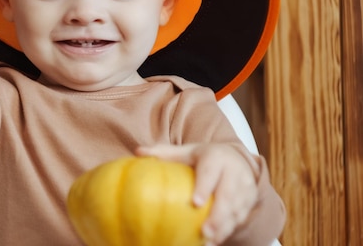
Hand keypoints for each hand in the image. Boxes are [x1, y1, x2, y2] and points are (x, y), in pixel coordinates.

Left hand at [136, 143, 258, 245]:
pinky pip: (241, 218)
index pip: (210, 172)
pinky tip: (215, 241)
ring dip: (224, 227)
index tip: (195, 203)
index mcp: (216, 157)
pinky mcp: (249, 201)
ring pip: (237, 210)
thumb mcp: (185, 151)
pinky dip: (229, 230)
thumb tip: (138, 152)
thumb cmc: (203, 157)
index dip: (204, 187)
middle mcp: (234, 172)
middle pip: (228, 195)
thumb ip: (163, 152)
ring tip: (209, 241)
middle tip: (204, 231)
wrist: (235, 157)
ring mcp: (245, 187)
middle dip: (218, 215)